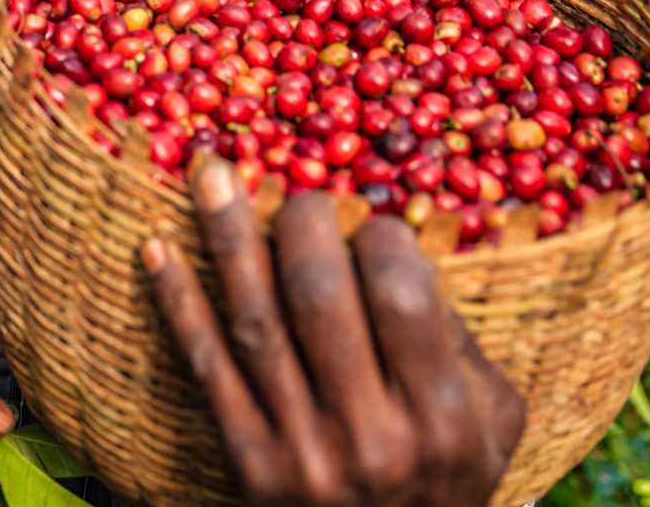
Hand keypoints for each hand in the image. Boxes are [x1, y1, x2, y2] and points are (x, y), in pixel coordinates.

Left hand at [144, 161, 525, 505]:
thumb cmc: (448, 479)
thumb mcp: (490, 423)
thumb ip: (460, 341)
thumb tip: (399, 249)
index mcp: (441, 417)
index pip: (401, 292)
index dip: (379, 236)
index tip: (369, 223)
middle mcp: (371, 435)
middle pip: (317, 294)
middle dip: (299, 222)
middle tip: (297, 194)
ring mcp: (302, 451)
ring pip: (254, 319)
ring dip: (226, 236)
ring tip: (209, 173)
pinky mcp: (249, 463)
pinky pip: (207, 367)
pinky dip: (179, 302)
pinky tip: (158, 248)